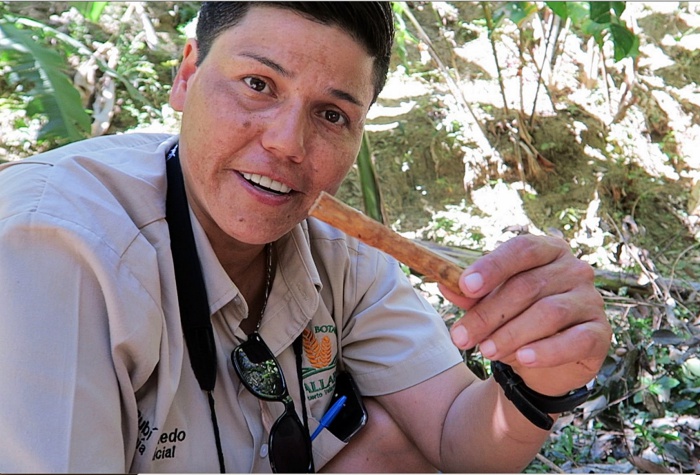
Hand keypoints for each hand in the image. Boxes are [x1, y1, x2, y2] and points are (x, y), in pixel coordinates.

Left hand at [439, 234, 610, 396]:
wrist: (541, 362)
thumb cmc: (514, 320)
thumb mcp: (489, 304)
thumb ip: (472, 295)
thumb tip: (445, 284)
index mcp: (548, 251)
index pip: (522, 249)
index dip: (493, 266)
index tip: (465, 285)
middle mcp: (574, 270)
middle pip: (528, 286)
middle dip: (489, 313)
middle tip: (461, 336)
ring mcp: (591, 300)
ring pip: (548, 313)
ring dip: (511, 334)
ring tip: (486, 350)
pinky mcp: (600, 333)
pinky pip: (574, 341)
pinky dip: (545, 351)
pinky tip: (522, 359)